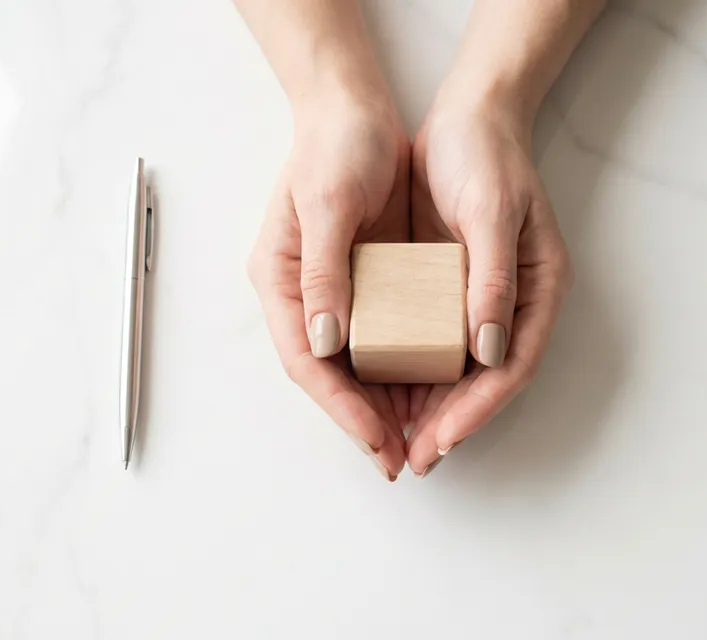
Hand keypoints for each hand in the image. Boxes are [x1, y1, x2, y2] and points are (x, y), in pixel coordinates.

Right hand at [248, 91, 409, 479]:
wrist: (356, 112)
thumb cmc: (337, 147)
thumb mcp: (329, 203)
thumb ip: (324, 272)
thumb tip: (325, 342)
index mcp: (281, 281)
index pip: (307, 361)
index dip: (340, 406)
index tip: (375, 439)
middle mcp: (303, 297)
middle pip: (329, 376)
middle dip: (362, 421)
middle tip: (398, 460)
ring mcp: (334, 294)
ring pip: (354, 367)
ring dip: (382, 406)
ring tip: (416, 441)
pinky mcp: (365, 286)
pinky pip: (380, 341)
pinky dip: (399, 371)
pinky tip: (424, 393)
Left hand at [406, 95, 572, 474]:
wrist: (464, 118)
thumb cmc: (486, 158)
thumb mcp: (491, 213)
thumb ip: (494, 282)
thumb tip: (490, 353)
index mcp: (538, 291)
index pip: (512, 368)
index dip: (478, 409)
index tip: (442, 439)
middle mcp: (513, 306)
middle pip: (486, 382)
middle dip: (451, 424)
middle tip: (414, 459)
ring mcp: (482, 302)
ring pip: (460, 373)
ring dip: (431, 410)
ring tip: (397, 443)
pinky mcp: (450, 292)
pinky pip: (434, 346)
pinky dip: (414, 374)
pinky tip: (387, 395)